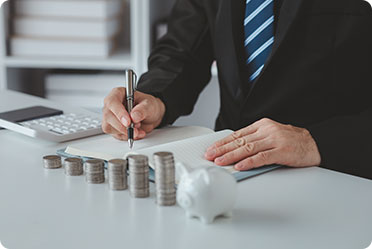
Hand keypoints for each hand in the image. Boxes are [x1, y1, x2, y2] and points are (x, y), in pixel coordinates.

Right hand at [102, 87, 165, 140]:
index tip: (128, 122)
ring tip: (139, 129)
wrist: (151, 116)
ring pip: (110, 128)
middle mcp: (112, 105)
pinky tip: (136, 133)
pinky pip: (116, 135)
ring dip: (126, 132)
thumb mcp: (149, 104)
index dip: (119, 113)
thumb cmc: (148, 106)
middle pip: (108, 117)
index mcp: (118, 93)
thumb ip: (143, 109)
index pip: (112, 102)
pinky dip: (127, 136)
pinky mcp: (113, 128)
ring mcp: (110, 117)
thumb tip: (134, 116)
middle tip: (136, 129)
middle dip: (123, 126)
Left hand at [204, 118, 320, 170]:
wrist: (316, 144)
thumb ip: (255, 140)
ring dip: (231, 156)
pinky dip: (249, 162)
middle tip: (210, 155)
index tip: (212, 148)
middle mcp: (267, 130)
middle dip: (222, 149)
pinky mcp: (282, 151)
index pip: (238, 134)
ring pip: (248, 148)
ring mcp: (274, 140)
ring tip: (220, 161)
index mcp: (262, 125)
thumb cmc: (292, 142)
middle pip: (240, 141)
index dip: (223, 142)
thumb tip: (235, 150)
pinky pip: (262, 157)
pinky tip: (239, 166)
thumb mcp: (271, 135)